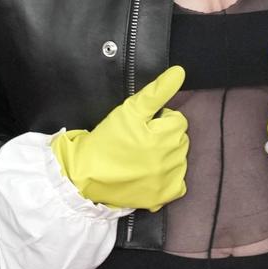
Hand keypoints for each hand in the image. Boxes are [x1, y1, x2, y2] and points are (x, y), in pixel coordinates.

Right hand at [50, 65, 188, 209]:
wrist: (86, 175)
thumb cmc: (107, 140)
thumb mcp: (129, 111)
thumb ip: (157, 92)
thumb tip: (179, 72)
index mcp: (166, 136)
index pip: (178, 120)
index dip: (159, 120)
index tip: (141, 126)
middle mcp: (171, 159)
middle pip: (181, 139)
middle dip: (164, 137)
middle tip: (139, 141)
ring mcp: (168, 179)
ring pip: (180, 160)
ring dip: (166, 156)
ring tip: (142, 157)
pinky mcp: (163, 196)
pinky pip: (179, 183)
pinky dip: (168, 178)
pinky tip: (150, 175)